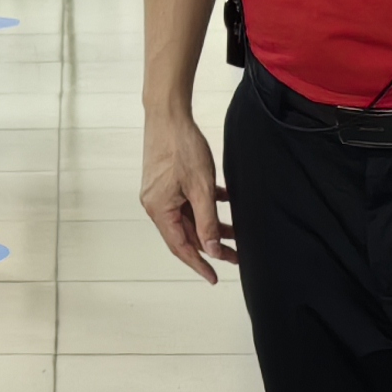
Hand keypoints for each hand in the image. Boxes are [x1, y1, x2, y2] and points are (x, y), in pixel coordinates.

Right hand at [140, 110, 230, 283]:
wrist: (168, 114)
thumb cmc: (181, 146)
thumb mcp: (201, 188)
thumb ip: (207, 221)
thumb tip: (213, 249)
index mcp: (160, 210)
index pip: (181, 247)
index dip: (199, 264)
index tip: (214, 277)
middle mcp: (156, 204)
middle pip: (185, 233)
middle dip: (211, 244)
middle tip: (236, 255)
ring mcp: (160, 192)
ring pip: (188, 217)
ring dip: (211, 224)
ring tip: (235, 231)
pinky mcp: (166, 181)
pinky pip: (186, 201)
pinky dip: (204, 205)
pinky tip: (224, 201)